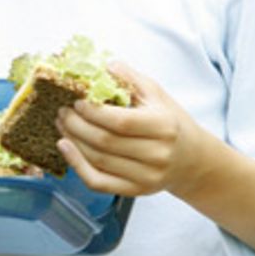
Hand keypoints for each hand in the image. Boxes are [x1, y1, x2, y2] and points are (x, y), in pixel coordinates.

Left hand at [55, 62, 211, 196]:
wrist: (192, 159)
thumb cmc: (170, 122)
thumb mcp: (156, 94)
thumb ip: (130, 78)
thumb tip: (105, 64)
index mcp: (164, 127)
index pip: (120, 121)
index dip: (93, 111)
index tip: (76, 101)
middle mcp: (157, 155)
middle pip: (105, 141)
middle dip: (76, 124)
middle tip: (62, 111)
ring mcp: (146, 177)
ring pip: (98, 161)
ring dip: (73, 140)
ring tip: (62, 124)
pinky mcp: (135, 190)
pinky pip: (98, 182)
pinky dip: (76, 165)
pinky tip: (64, 146)